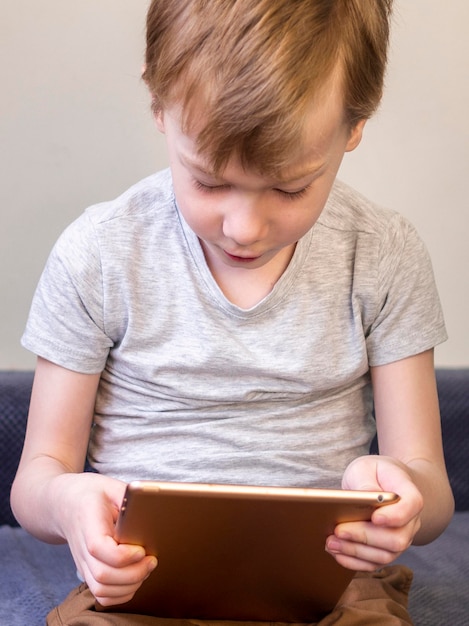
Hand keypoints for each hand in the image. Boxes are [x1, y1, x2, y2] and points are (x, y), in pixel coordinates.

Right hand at [54, 472, 156, 605]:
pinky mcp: (87, 571)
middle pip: (102, 575)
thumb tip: (149, 509)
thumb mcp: (111, 486)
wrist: (67, 504)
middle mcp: (81, 547)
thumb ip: (128, 498)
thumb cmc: (93, 494)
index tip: (142, 549)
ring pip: (101, 589)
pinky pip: (101, 594)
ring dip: (129, 586)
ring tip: (146, 569)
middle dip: (134, 573)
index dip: (123, 554)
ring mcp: (82, 562)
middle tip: (152, 560)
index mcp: (88, 521)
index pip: (98, 547)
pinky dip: (120, 595)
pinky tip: (135, 580)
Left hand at [325, 455, 422, 570]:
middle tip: (339, 531)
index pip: (411, 506)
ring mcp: (401, 538)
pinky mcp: (387, 550)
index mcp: (409, 495)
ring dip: (355, 552)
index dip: (395, 516)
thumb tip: (364, 496)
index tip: (375, 518)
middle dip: (365, 537)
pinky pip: (375, 563)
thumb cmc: (376, 474)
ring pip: (385, 555)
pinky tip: (337, 554)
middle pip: (397, 538)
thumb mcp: (367, 467)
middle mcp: (410, 521)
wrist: (386, 484)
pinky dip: (355, 562)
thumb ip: (366, 481)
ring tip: (331, 543)